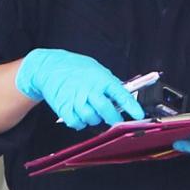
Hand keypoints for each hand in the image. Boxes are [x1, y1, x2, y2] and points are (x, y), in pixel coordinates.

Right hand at [15, 49, 144, 129]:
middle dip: (113, 119)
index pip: (120, 94)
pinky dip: (80, 123)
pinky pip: (76, 123)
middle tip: (115, 120)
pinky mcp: (63, 107)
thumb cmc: (76, 67)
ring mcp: (75, 98)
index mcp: (101, 78)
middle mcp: (89, 89)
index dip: (132, 106)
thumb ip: (109, 83)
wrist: (49, 66)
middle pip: (105, 110)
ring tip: (93, 112)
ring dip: (95, 120)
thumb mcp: (97, 70)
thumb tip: (123, 95)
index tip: (139, 115)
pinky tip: (80, 115)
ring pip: (91, 118)